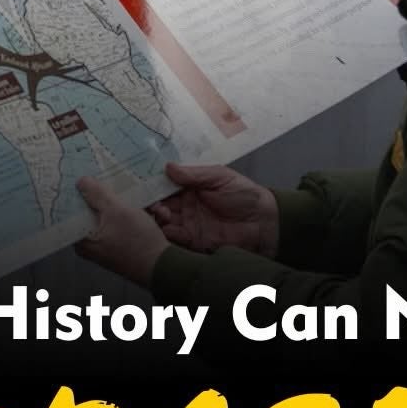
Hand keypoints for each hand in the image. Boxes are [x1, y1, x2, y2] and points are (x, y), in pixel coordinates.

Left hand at [76, 177, 167, 288]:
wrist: (164, 266)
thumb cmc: (137, 242)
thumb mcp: (116, 211)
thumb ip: (97, 195)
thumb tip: (81, 182)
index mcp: (83, 240)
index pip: (74, 211)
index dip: (82, 193)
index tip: (90, 178)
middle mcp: (93, 244)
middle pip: (98, 211)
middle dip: (118, 198)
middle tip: (127, 187)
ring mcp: (109, 245)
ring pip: (117, 216)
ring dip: (135, 207)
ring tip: (153, 206)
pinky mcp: (124, 245)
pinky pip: (128, 224)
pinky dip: (141, 217)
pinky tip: (156, 214)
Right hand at [150, 163, 279, 257]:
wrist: (264, 224)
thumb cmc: (245, 195)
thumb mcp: (220, 177)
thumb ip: (194, 175)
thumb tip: (167, 167)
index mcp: (191, 187)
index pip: (167, 185)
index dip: (153, 183)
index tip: (141, 181)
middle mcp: (186, 205)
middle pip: (161, 203)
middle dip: (152, 201)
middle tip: (152, 200)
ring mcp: (188, 223)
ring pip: (163, 220)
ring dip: (158, 217)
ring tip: (161, 212)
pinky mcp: (192, 241)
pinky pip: (173, 238)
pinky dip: (165, 233)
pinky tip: (165, 226)